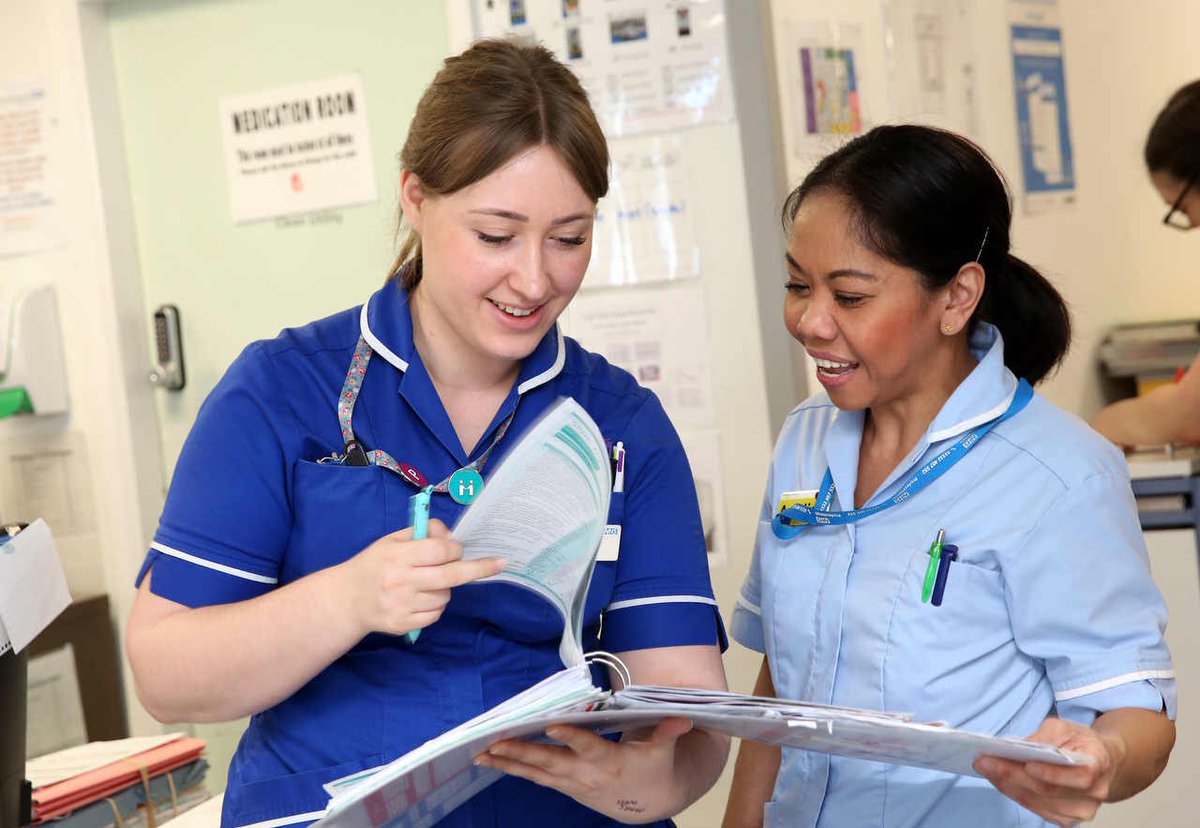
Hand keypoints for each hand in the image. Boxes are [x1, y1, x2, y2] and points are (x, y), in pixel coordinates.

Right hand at [336, 519, 504, 636]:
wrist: (347, 599)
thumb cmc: (375, 564)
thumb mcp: (393, 540)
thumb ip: (422, 533)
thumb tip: (451, 535)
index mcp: (397, 556)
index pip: (439, 550)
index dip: (453, 548)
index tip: (456, 549)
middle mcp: (400, 581)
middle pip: (451, 575)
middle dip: (479, 568)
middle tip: (500, 563)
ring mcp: (402, 605)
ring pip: (445, 596)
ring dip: (445, 588)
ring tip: (425, 583)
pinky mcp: (403, 624)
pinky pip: (436, 614)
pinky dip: (435, 605)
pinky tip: (420, 599)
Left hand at [475, 717, 695, 822]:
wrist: (646, 802)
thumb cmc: (653, 766)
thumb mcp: (663, 750)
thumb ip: (667, 731)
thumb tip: (683, 717)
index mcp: (610, 760)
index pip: (588, 747)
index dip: (571, 737)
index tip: (552, 724)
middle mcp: (586, 773)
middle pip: (551, 761)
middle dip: (522, 752)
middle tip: (495, 742)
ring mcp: (572, 782)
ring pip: (536, 772)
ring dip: (508, 763)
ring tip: (481, 754)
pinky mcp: (564, 786)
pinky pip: (534, 777)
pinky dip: (512, 768)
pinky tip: (491, 759)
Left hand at [974, 716, 1121, 825]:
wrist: (1098, 761)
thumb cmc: (1080, 741)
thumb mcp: (1065, 727)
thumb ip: (1044, 736)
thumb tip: (1017, 747)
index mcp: (1098, 763)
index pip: (1079, 775)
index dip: (1051, 772)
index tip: (1024, 763)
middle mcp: (1094, 792)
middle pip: (1049, 790)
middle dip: (1013, 775)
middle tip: (985, 761)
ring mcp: (1081, 810)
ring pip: (1039, 802)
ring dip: (1008, 786)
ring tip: (986, 769)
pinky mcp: (1067, 818)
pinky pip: (1037, 809)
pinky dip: (1015, 793)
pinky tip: (999, 780)